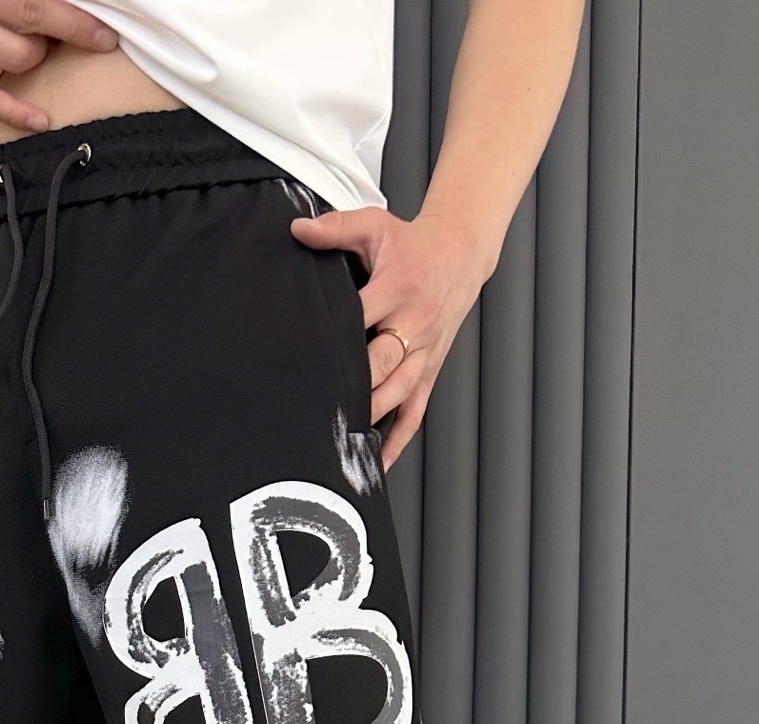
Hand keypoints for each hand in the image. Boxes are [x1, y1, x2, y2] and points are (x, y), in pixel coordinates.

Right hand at [0, 0, 118, 131]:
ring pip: (21, 56)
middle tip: (103, 38)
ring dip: (41, 56)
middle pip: (35, 13)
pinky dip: (17, 113)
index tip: (101, 9)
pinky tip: (42, 121)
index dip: (68, 4)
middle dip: (76, 28)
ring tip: (40, 50)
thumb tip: (53, 2)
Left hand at [290, 206, 489, 469]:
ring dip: (371, 417)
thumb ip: (335, 229)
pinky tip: (376, 462)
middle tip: (318, 409)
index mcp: (398, 288)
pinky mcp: (429, 371)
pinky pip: (414, 412)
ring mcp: (423, 353)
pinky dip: (397, 440)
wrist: (461, 254)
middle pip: (380, 363)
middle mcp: (414, 324)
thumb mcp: (375, 226)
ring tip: (340, 441)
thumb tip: (297, 230)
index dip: (335, 336)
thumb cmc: (411, 243)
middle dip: (352, 386)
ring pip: (397, 392)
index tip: (306, 356)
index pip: (361, 316)